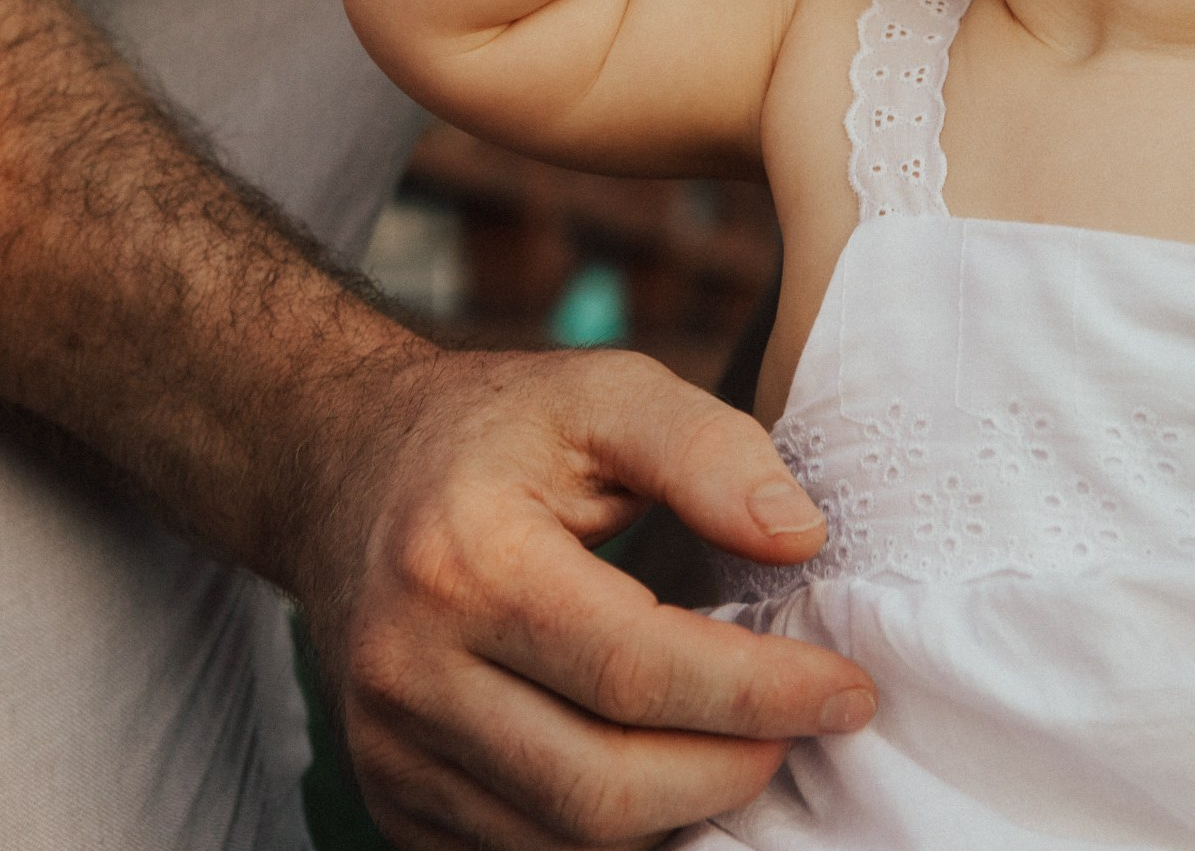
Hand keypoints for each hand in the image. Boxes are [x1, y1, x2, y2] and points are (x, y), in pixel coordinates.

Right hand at [294, 346, 873, 850]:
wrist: (346, 466)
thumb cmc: (500, 425)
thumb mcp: (608, 390)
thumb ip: (709, 450)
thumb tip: (801, 536)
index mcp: (467, 560)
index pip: (637, 671)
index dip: (758, 693)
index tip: (848, 689)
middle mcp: (410, 671)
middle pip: (599, 786)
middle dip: (729, 772)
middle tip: (808, 727)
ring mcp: (388, 749)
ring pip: (562, 842)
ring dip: (678, 814)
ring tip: (748, 745)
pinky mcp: (389, 796)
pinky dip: (610, 836)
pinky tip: (671, 774)